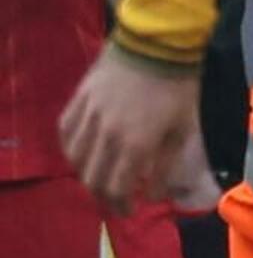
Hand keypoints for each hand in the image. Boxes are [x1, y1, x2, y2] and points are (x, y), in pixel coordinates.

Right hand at [60, 47, 202, 216]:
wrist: (158, 46)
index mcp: (136, 144)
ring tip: (100, 180)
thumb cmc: (178, 89)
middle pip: (92, 178)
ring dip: (86, 175)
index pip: (116, 187)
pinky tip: (82, 154)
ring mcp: (89, 116)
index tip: (131, 210)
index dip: (122, 204)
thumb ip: (165, 165)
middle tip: (116, 203)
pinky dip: (71, 148)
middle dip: (104, 197)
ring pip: (75, 158)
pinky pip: (66, 131)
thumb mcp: (182, 130)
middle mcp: (106, 134)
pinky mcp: (79, 100)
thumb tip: (152, 195)